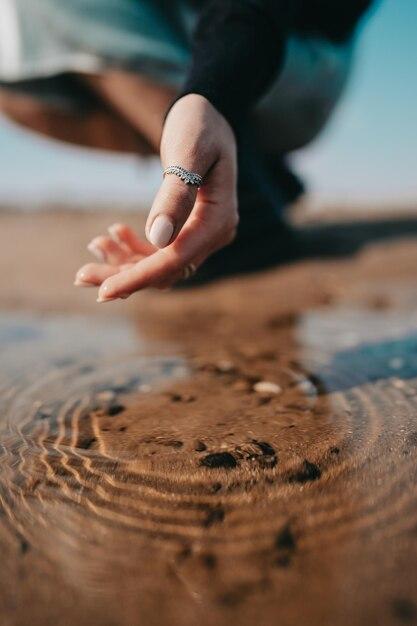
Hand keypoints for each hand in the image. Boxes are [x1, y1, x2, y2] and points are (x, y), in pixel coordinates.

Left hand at [74, 94, 237, 299]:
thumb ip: (175, 195)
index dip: (139, 276)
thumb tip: (157, 240)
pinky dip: (135, 248)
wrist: (210, 112)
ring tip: (93, 247)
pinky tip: (112, 234)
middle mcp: (214, 234)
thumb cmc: (199, 124)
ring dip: (126, 263)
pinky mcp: (190, 228)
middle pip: (166, 271)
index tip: (102, 290)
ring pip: (161, 265)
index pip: (176, 260)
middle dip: (124, 276)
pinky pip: (161, 251)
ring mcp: (203, 234)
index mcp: (218, 220)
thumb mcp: (188, 151)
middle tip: (81, 275)